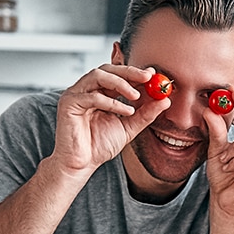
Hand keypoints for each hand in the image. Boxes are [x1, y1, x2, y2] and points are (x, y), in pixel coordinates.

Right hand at [48, 64, 169, 177]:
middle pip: (107, 69)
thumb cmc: (99, 146)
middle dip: (129, 72)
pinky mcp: (68, 103)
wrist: (82, 164)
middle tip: (148, 77)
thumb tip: (165, 101)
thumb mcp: (129, 127)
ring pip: (98, 76)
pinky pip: (92, 96)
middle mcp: (86, 90)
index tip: (153, 74)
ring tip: (136, 96)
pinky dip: (112, 102)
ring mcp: (76, 94)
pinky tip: (126, 111)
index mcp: (99, 92)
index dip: (135, 73)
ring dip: (120, 83)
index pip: (117, 75)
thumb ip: (145, 114)